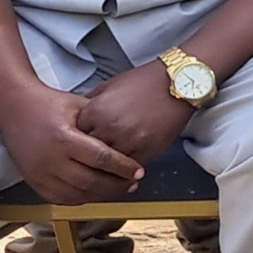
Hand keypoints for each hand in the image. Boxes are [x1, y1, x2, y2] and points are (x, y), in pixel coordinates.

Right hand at [0, 81, 139, 203]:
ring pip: (77, 194)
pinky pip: (60, 199)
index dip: (123, 168)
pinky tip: (95, 193)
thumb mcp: (79, 105)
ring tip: (118, 189)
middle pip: (91, 181)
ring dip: (101, 195)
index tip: (139, 171)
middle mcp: (50, 159)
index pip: (101, 159)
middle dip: (116, 185)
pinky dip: (80, 199)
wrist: (13, 106)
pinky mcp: (32, 181)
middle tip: (133, 183)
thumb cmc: (49, 103)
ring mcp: (39, 173)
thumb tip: (129, 137)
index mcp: (64, 138)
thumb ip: (102, 122)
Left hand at [79, 63, 194, 164]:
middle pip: (89, 153)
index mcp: (96, 111)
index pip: (75, 135)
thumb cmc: (144, 82)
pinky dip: (126, 169)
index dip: (78, 139)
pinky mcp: (147, 150)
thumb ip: (91, 102)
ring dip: (108, 166)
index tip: (81, 141)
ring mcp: (129, 141)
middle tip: (92, 155)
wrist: (177, 84)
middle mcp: (110, 128)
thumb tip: (77, 116)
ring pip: (108, 165)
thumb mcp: (109, 85)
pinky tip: (124, 167)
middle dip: (90, 154)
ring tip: (107, 166)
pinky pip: (130, 168)